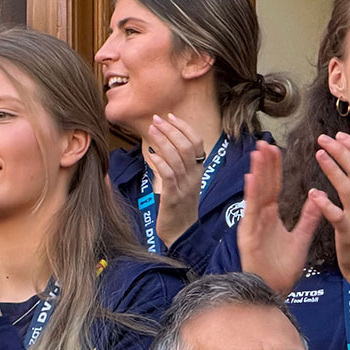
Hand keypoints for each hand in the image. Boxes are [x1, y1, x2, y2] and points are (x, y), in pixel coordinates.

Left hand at [140, 114, 205, 247]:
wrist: (181, 233)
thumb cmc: (179, 207)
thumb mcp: (183, 183)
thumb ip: (178, 164)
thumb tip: (164, 144)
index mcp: (199, 171)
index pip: (197, 143)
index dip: (184, 127)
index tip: (170, 116)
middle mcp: (194, 177)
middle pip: (187, 146)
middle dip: (171, 130)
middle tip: (156, 119)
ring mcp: (185, 187)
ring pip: (177, 158)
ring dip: (163, 141)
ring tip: (151, 130)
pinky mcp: (173, 197)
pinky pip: (168, 175)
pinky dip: (160, 162)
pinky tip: (150, 153)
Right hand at [237, 140, 321, 293]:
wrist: (274, 291)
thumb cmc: (283, 269)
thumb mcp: (300, 239)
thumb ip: (308, 219)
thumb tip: (318, 198)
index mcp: (270, 217)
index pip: (273, 187)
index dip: (274, 169)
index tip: (276, 150)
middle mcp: (259, 218)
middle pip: (262, 186)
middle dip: (264, 165)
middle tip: (265, 143)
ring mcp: (252, 226)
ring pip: (255, 195)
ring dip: (256, 174)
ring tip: (258, 153)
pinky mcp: (248, 237)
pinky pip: (251, 214)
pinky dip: (251, 197)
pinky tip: (251, 180)